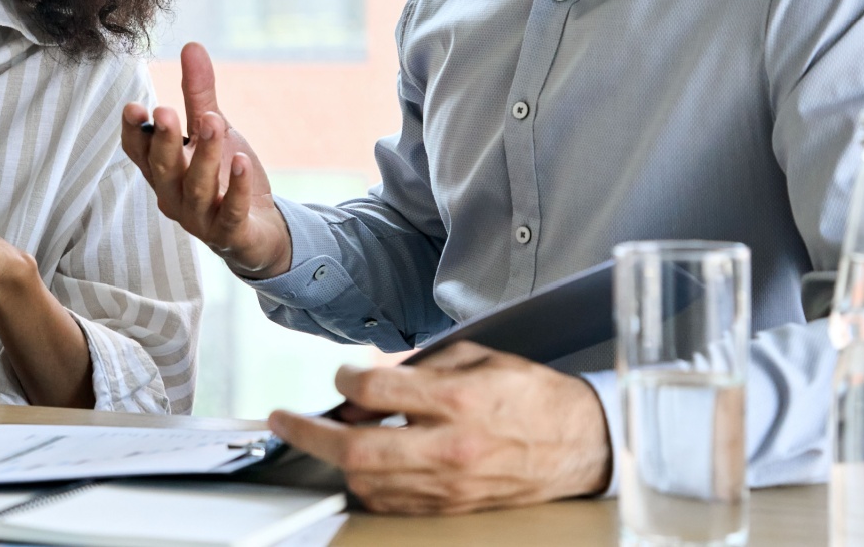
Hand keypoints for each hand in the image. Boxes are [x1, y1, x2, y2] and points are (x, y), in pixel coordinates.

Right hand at [120, 41, 290, 276]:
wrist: (260, 229)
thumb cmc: (225, 177)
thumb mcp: (213, 129)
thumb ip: (199, 93)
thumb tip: (191, 45)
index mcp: (164, 171)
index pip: (139, 153)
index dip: (134, 132)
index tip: (135, 107)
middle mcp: (174, 196)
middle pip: (163, 170)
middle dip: (164, 141)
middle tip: (165, 112)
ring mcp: (200, 219)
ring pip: (197, 189)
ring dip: (204, 156)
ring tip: (213, 123)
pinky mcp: (230, 234)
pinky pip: (230, 213)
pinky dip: (236, 188)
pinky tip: (243, 163)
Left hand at [266, 342, 611, 513]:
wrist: (580, 443)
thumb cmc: (530, 394)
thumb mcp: (477, 357)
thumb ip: (418, 370)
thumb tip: (366, 386)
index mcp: (459, 400)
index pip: (376, 392)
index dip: (345, 380)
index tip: (341, 376)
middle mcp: (451, 447)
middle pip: (358, 449)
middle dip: (308, 435)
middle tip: (282, 421)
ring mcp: (450, 484)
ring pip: (368, 482)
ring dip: (334, 460)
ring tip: (322, 438)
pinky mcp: (452, 506)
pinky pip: (392, 502)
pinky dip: (366, 482)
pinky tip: (359, 463)